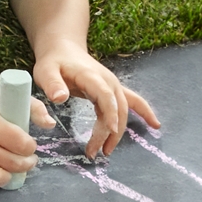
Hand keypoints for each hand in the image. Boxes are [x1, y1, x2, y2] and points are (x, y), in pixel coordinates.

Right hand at [0, 97, 45, 194]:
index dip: (30, 148)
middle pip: (14, 164)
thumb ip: (34, 108)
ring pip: (0, 179)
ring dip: (9, 176)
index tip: (27, 145)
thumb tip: (50, 124)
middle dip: (26, 164)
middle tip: (26, 159)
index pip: (21, 144)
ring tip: (8, 166)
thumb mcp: (8, 103)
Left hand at [33, 44, 159, 158]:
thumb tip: (60, 98)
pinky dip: (144, 114)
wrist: (64, 49)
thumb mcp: (46, 71)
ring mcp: (114, 86)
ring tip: (105, 151)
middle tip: (96, 152)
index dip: (110, 113)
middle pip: (117, 108)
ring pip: (124, 110)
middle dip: (111, 132)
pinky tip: (155, 125)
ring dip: (117, 132)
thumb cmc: (54, 62)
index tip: (111, 130)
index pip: (105, 96)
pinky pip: (133, 103)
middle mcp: (108, 81)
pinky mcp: (114, 91)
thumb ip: (52, 84)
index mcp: (92, 77)